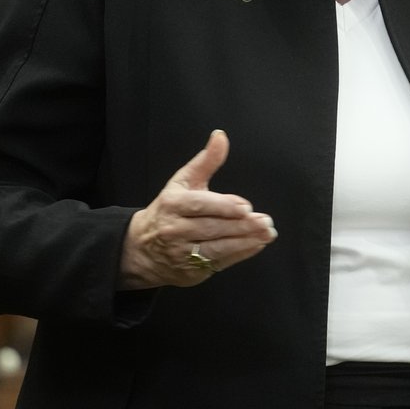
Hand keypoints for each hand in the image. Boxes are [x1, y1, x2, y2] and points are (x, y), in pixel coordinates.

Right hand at [118, 129, 277, 288]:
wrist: (143, 248)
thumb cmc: (169, 209)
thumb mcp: (183, 182)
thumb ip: (205, 161)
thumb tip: (221, 136)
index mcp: (173, 204)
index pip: (200, 205)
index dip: (223, 206)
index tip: (246, 207)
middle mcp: (175, 229)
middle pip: (211, 228)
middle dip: (241, 226)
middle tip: (266, 222)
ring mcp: (181, 253)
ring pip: (216, 248)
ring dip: (245, 241)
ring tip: (266, 233)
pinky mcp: (190, 271)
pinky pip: (218, 263)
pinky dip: (239, 254)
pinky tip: (256, 245)